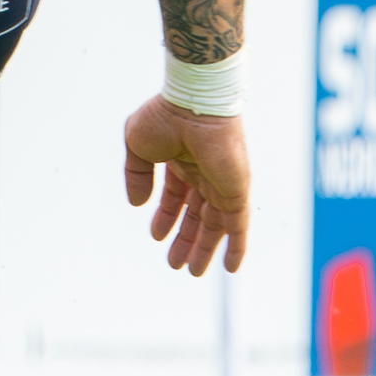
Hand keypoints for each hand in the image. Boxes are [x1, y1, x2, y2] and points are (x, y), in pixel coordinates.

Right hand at [123, 93, 250, 275]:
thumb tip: (137, 203)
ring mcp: (222, 184)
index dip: (167, 217)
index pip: (176, 196)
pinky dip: (237, 246)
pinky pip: (239, 225)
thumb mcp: (137, 147)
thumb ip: (136, 176)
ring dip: (204, 248)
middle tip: (175, 263)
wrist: (194, 105)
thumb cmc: (166, 117)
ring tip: (192, 270)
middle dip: (186, 239)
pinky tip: (231, 267)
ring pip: (215, 225)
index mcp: (182, 161)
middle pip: (196, 215)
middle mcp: (204, 174)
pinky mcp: (236, 191)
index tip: (156, 236)